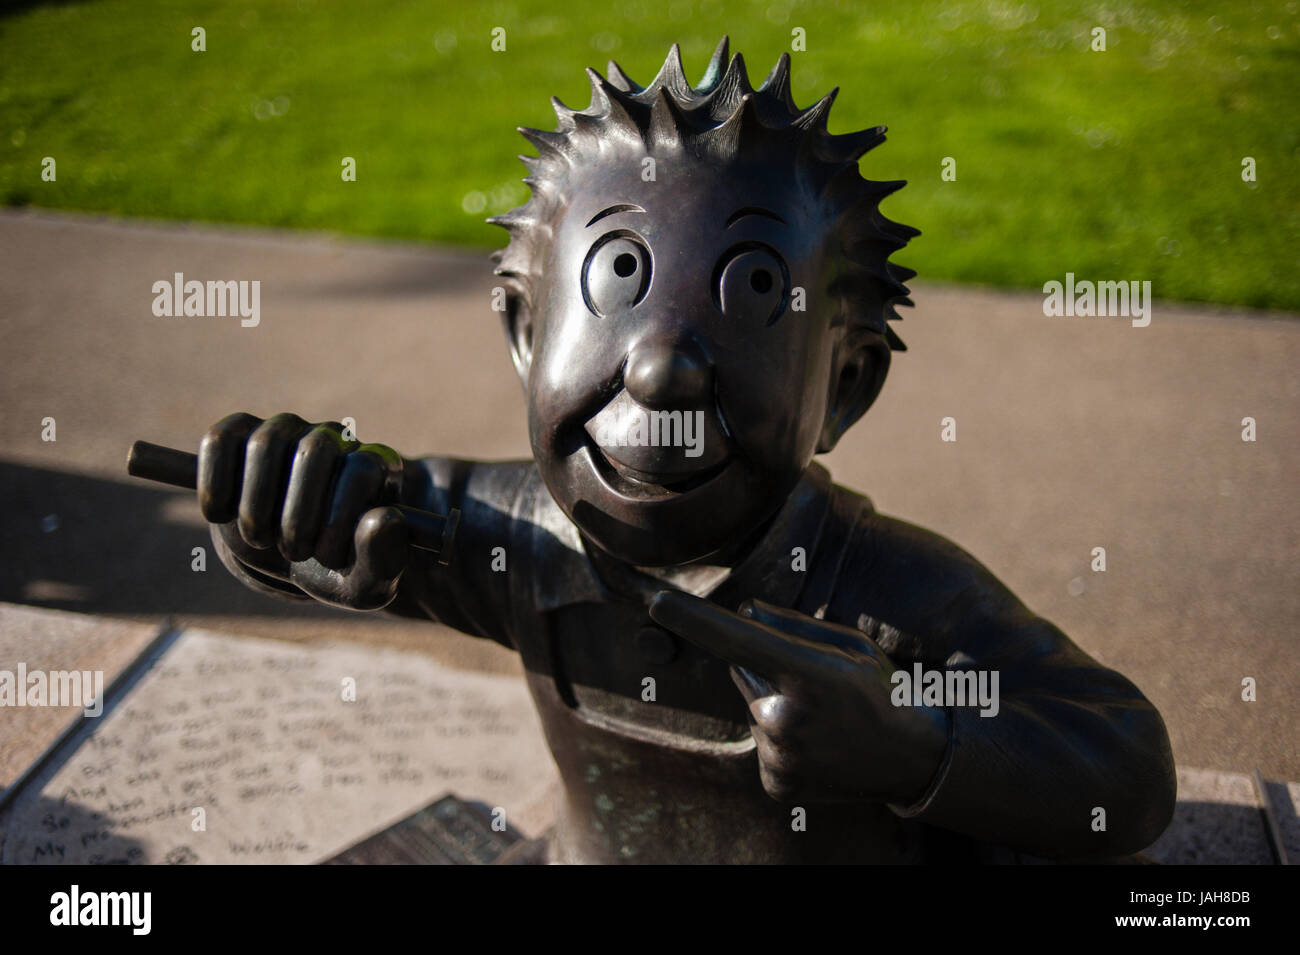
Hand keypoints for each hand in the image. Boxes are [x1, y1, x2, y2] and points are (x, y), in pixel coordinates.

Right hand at [197, 412, 409, 609]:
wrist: (295, 559)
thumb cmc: (336, 568)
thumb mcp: (364, 581)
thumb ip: (380, 558)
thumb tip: (383, 519)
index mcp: (376, 465)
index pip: (360, 470)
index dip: (339, 518)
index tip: (326, 558)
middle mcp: (333, 437)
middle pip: (315, 451)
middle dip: (297, 514)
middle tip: (293, 553)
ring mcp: (286, 431)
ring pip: (265, 444)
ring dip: (256, 503)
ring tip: (260, 539)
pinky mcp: (241, 435)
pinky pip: (220, 440)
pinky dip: (214, 480)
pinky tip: (220, 515)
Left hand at [649, 591, 948, 805]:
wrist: (913, 760)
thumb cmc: (881, 690)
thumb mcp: (850, 646)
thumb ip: (792, 625)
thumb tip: (744, 610)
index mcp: (808, 675)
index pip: (737, 639)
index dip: (693, 619)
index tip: (658, 601)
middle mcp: (787, 718)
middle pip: (743, 670)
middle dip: (766, 668)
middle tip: (815, 684)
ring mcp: (780, 757)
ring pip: (751, 707)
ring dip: (774, 703)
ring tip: (821, 717)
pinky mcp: (775, 782)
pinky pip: (760, 743)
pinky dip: (780, 739)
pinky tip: (817, 743)